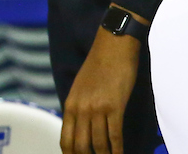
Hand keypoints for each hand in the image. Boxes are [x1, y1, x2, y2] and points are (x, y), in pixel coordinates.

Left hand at [61, 24, 142, 153]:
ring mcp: (97, 109)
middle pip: (80, 146)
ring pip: (98, 143)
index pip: (66, 140)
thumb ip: (79, 106)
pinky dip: (117, 148)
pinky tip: (120, 153)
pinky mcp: (115, 106)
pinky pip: (114, 134)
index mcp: (70, 105)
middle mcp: (81, 110)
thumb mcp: (81, 86)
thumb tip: (82, 125)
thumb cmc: (100, 63)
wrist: (114, 45)